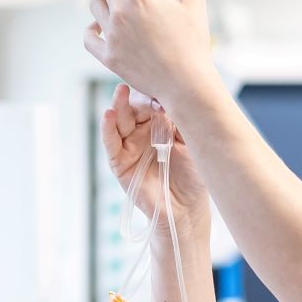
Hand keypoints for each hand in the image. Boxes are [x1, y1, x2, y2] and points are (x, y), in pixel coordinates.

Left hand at [84, 0, 216, 115]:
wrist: (185, 83)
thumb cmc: (193, 44)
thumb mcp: (196, 2)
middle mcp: (121, 13)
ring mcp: (111, 35)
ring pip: (95, 3)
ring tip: (119, 1)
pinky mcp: (108, 56)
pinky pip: (88, 36)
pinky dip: (93, 28)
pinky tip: (103, 26)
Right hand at [99, 83, 208, 240]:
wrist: (187, 208)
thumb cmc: (194, 175)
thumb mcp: (193, 142)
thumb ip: (182, 120)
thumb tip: (171, 96)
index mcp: (162, 122)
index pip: (153, 99)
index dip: (156, 94)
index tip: (164, 94)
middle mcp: (144, 130)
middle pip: (134, 106)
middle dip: (139, 98)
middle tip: (149, 97)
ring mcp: (130, 145)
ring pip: (120, 119)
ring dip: (119, 104)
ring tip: (121, 92)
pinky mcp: (120, 162)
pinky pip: (110, 142)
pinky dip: (107, 127)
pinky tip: (108, 114)